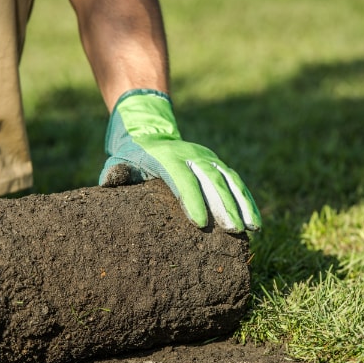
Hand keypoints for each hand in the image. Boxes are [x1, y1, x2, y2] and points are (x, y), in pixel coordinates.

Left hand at [99, 89, 260, 231]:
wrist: (149, 132)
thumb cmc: (131, 156)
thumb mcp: (119, 162)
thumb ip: (116, 173)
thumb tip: (109, 183)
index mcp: (167, 157)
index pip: (182, 178)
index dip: (192, 199)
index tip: (201, 223)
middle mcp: (192, 155)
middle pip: (211, 180)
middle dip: (223, 206)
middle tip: (232, 230)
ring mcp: (207, 158)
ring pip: (229, 180)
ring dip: (241, 204)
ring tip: (250, 228)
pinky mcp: (217, 164)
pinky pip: (236, 182)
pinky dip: (246, 201)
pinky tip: (255, 222)